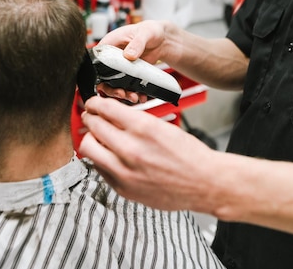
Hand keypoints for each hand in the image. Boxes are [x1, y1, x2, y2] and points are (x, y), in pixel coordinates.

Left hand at [79, 96, 219, 211]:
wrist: (204, 183)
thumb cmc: (189, 155)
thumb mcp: (162, 126)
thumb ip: (134, 121)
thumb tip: (110, 114)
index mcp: (143, 128)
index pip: (105, 108)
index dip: (94, 103)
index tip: (92, 103)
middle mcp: (131, 149)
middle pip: (92, 126)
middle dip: (89, 118)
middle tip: (91, 117)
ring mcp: (124, 171)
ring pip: (88, 149)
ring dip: (90, 139)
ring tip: (97, 137)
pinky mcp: (123, 188)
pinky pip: (99, 169)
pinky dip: (101, 160)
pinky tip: (110, 156)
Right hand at [96, 20, 169, 102]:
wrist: (163, 39)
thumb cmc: (151, 30)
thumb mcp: (145, 33)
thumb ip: (137, 43)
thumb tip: (128, 55)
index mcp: (110, 43)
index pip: (97, 60)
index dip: (97, 73)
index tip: (106, 82)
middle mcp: (112, 57)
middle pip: (103, 77)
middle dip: (111, 89)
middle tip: (122, 94)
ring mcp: (120, 67)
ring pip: (114, 85)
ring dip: (123, 94)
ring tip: (134, 97)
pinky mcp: (130, 74)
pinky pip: (127, 86)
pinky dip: (133, 93)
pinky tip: (141, 96)